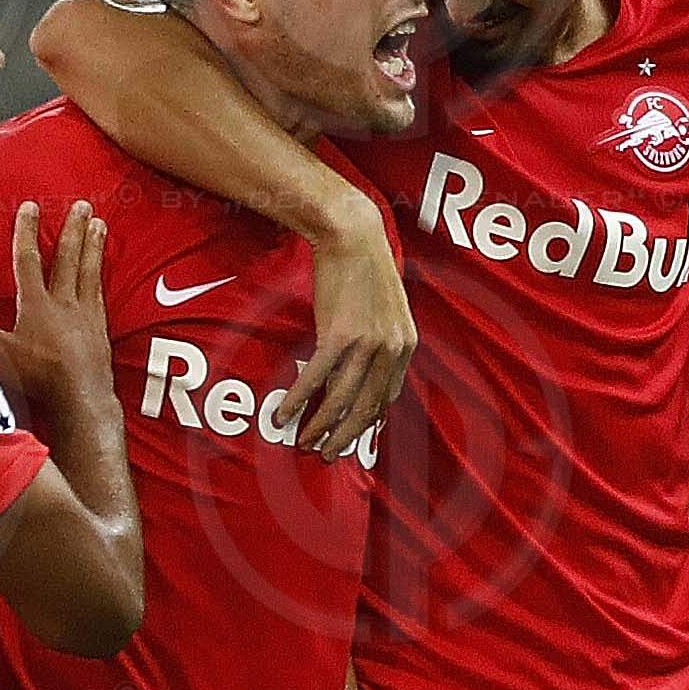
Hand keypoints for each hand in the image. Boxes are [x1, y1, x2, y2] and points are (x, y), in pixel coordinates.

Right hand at [0, 199, 113, 417]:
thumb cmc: (37, 379)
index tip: (30, 207)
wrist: (80, 399)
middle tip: (82, 204)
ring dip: (93, 245)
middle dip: (72, 229)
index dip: (26, 232)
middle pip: (67, 258)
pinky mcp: (100, 329)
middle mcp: (63, 303)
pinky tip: (103, 268)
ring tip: (99, 223)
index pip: (28, 260)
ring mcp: (86, 315)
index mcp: (35, 305)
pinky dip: (101, 276)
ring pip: (89, 271)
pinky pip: (101, 293)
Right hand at [292, 199, 413, 459]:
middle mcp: (391, 350)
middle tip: (326, 455)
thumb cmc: (365, 266)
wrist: (352, 235)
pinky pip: (315, 379)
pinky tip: (282, 415)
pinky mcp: (338, 335)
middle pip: (366, 408)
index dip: (367, 421)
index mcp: (406, 345)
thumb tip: (367, 360)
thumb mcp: (387, 307)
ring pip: (341, 400)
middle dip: (345, 437)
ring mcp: (366, 344)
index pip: (387, 396)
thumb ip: (382, 337)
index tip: (350, 435)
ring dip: (320, 427)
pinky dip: (297, 401)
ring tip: (304, 443)